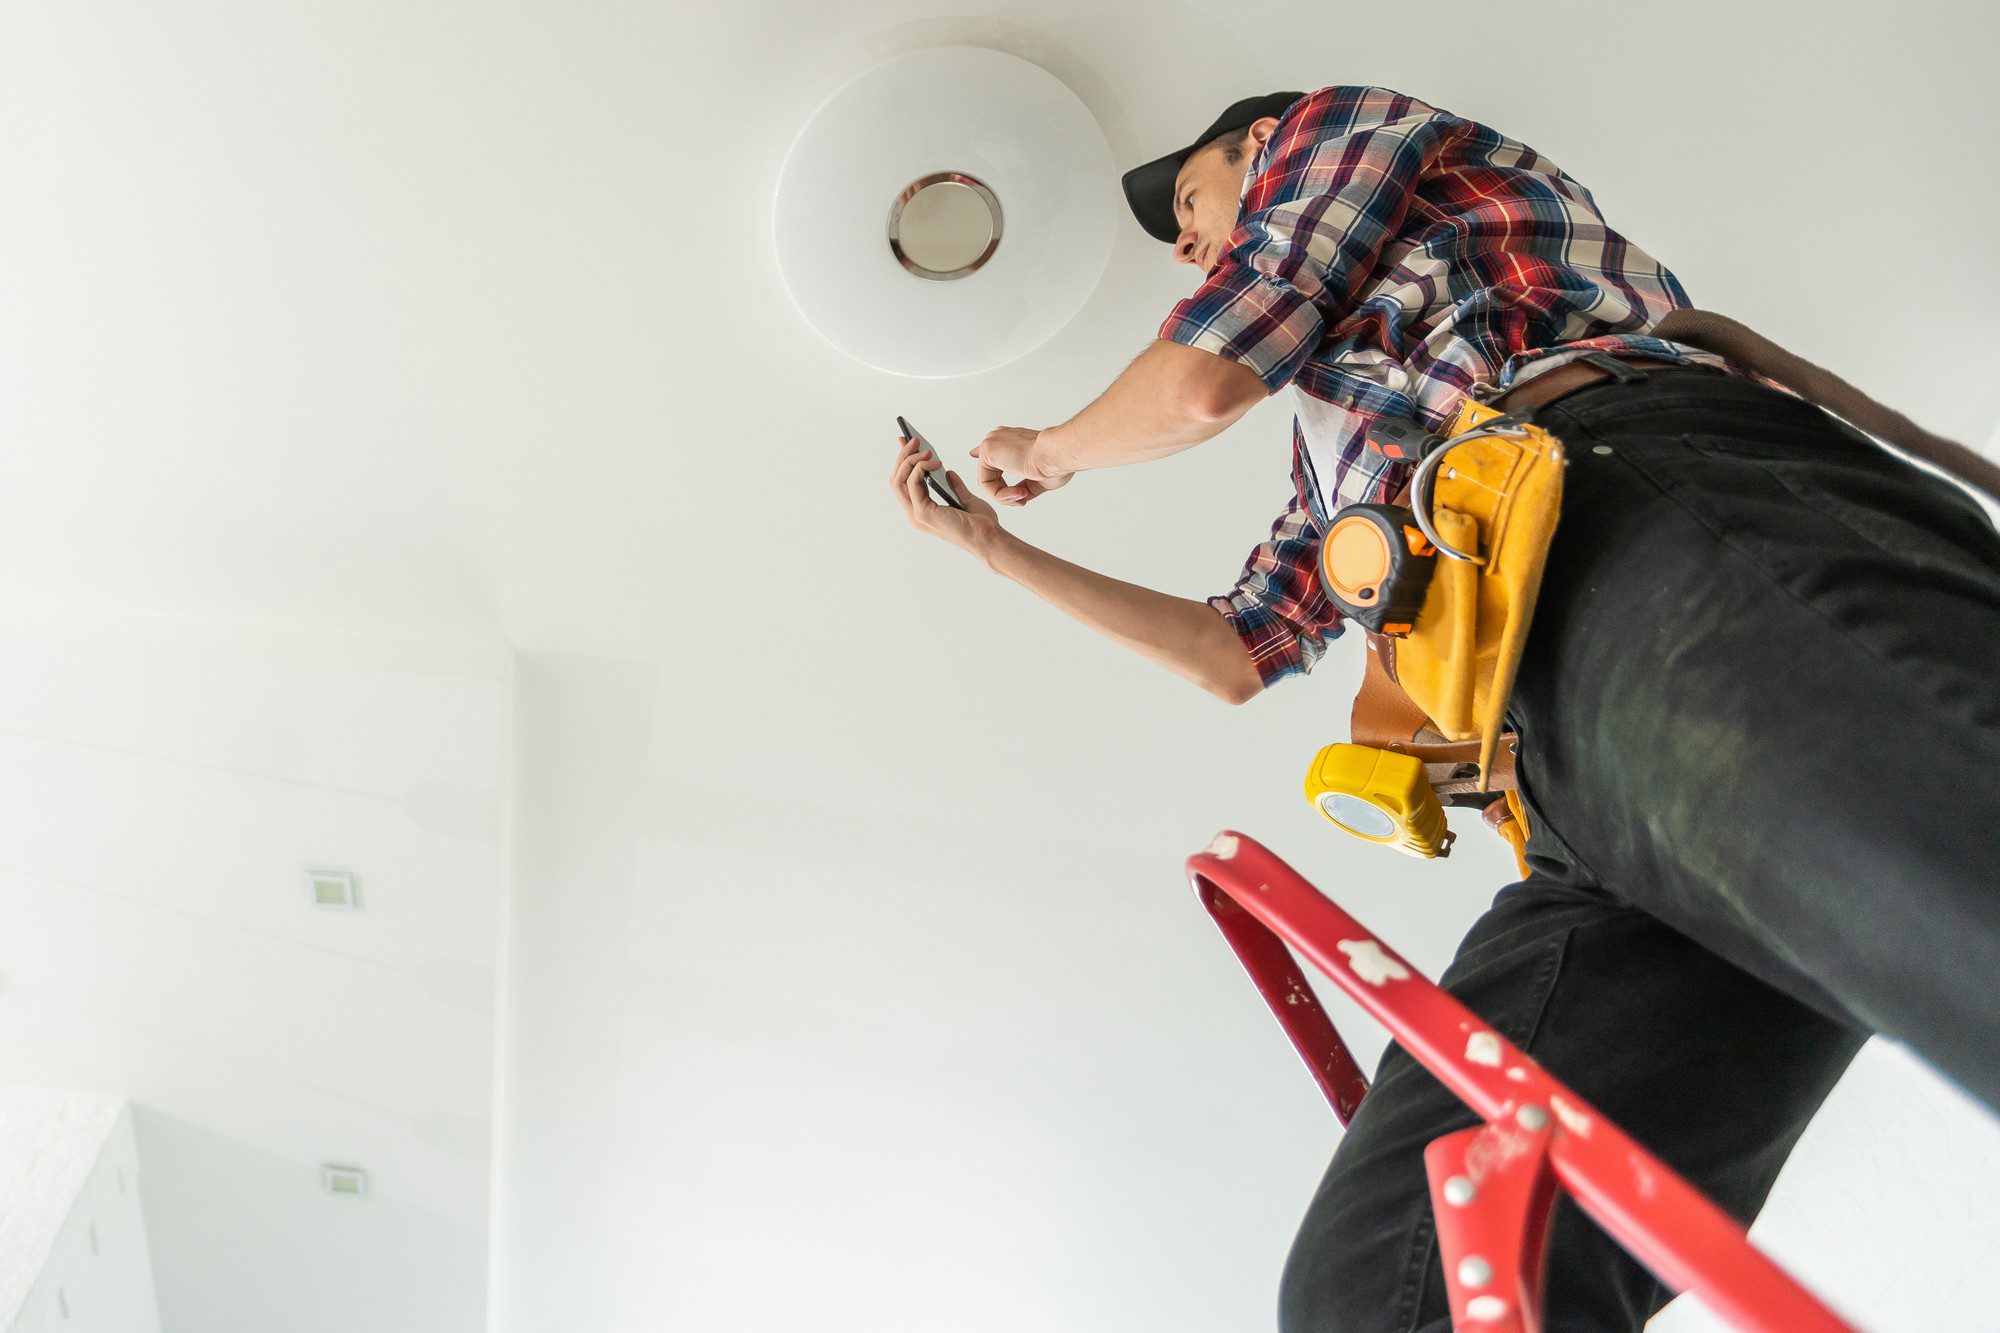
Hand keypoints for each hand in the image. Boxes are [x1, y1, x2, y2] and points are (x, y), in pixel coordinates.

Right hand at [892, 433, 1001, 556]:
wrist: (988, 536)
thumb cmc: (980, 523)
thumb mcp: (965, 499)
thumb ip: (954, 486)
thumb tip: (947, 472)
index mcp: (922, 511)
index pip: (903, 484)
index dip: (901, 462)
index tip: (904, 442)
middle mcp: (914, 514)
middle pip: (896, 480)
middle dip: (903, 456)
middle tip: (914, 440)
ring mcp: (916, 515)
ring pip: (899, 480)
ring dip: (910, 460)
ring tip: (926, 449)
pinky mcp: (923, 513)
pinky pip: (913, 483)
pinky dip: (920, 468)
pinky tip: (935, 462)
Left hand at [972, 426, 1073, 506]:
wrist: (1057, 455)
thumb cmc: (1055, 463)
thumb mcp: (1036, 479)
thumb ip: (1021, 482)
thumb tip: (1016, 495)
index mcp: (1012, 440)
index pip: (991, 451)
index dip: (988, 464)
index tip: (979, 461)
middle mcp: (1000, 438)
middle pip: (989, 472)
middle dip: (1004, 492)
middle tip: (1022, 500)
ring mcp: (993, 443)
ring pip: (987, 481)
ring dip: (1004, 496)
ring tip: (1022, 496)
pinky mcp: (987, 450)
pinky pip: (985, 483)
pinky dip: (1000, 494)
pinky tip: (1018, 492)